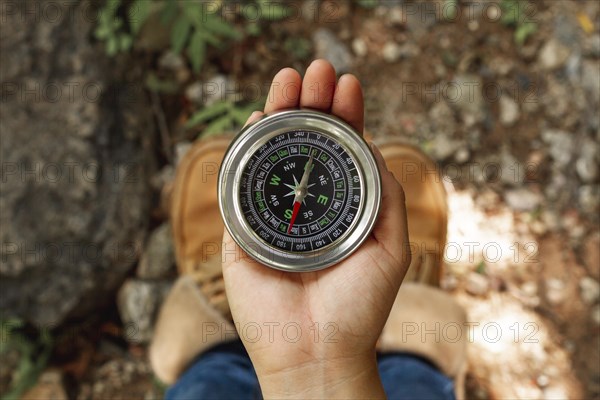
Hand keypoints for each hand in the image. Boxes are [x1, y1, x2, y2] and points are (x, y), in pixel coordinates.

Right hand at [222, 60, 410, 398]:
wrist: (317, 350)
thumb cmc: (359, 305)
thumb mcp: (390, 245)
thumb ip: (385, 196)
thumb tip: (373, 145)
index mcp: (342, 205)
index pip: (342, 149)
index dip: (344, 114)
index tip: (347, 83)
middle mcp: (306, 203)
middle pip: (305, 141)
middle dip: (311, 103)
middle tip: (315, 70)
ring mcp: (272, 213)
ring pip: (272, 153)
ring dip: (278, 113)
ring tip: (288, 80)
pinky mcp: (241, 228)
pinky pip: (239, 183)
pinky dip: (245, 150)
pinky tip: (255, 121)